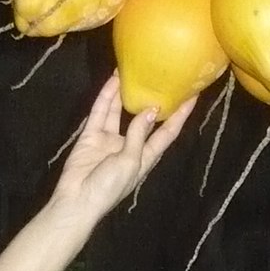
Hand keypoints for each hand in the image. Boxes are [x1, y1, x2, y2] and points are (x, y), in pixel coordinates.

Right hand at [51, 73, 193, 223]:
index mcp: (146, 157)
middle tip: (162, 77)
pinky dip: (106, 97)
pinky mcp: (92, 135)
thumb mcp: (131, 161)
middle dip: (152, 99)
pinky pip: (101, 112)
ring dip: (125, 93)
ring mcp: (110, 139)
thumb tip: (152, 109)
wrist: (77, 200)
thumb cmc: (110, 187)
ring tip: (133, 70)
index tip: (192, 96)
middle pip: (144, 119)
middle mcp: (130, 146)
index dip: (180, 115)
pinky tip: (113, 81)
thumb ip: (140, 134)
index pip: (168, 132)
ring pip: (120, 111)